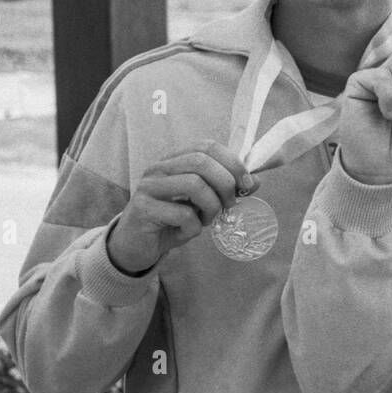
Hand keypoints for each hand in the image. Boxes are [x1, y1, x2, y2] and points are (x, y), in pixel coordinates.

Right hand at [108, 139, 256, 273]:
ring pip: (194, 185)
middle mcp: (159, 168)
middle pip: (201, 162)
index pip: (207, 146)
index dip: (232, 163)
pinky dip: (194, 227)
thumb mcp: (202, 204)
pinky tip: (186, 232)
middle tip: (230, 205)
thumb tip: (255, 181)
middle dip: (225, 184)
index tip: (247, 184)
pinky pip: (182, 214)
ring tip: (208, 220)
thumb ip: (225, 190)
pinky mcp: (143, 209)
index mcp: (174, 161)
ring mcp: (148, 187)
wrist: (136, 246)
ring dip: (211, 206)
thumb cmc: (171, 222)